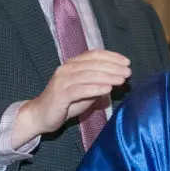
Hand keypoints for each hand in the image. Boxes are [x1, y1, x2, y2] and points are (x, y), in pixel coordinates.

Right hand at [16, 50, 130, 140]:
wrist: (41, 115)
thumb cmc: (66, 103)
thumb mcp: (86, 91)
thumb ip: (98, 82)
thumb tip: (118, 78)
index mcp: (73, 64)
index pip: (94, 55)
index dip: (111, 56)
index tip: (126, 62)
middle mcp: (67, 68)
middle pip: (93, 64)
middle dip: (113, 67)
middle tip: (128, 72)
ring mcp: (62, 80)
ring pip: (89, 75)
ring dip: (108, 77)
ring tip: (122, 80)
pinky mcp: (61, 94)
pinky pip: (80, 89)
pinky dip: (95, 88)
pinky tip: (108, 90)